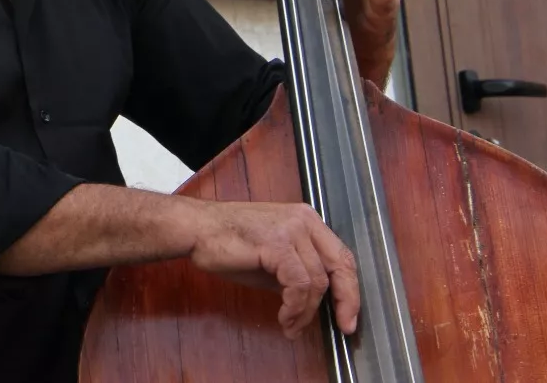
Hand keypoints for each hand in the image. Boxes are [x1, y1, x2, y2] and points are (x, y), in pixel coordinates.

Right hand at [183, 199, 359, 338]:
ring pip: (316, 281)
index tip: (348, 315)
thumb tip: (314, 301)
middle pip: (340, 265)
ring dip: (306, 311)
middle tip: (343, 326)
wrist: (196, 229)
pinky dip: (294, 306)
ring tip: (291, 326)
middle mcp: (303, 221)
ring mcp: (290, 229)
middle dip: (345, 301)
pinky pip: (298, 284)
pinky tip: (284, 316)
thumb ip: (297, 272)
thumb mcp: (272, 258)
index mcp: (306, 220)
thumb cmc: (228, 242)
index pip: (341, 256)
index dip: (350, 289)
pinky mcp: (276, 243)